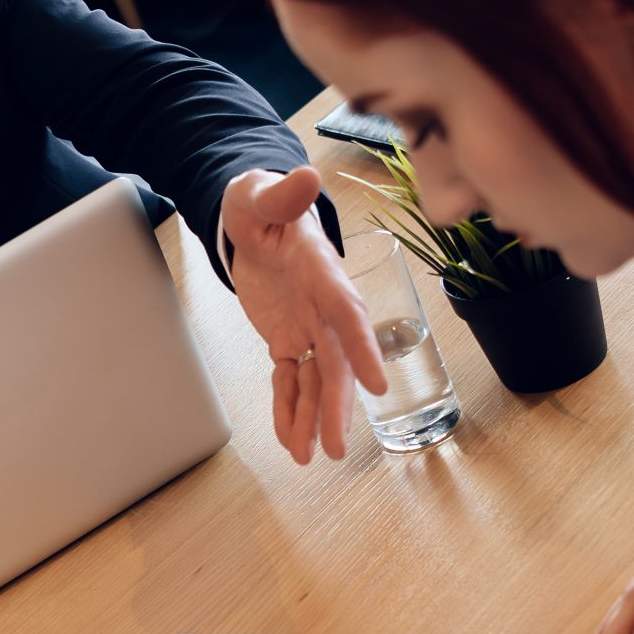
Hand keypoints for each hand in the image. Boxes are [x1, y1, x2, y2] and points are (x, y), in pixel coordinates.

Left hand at [221, 167, 386, 463]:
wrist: (255, 216)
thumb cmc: (260, 202)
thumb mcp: (260, 194)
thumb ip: (280, 194)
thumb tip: (303, 176)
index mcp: (320, 270)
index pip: (346, 310)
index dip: (361, 345)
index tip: (377, 383)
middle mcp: (321, 304)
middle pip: (335, 359)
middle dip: (336, 403)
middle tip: (334, 445)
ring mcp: (307, 324)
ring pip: (316, 378)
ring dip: (313, 417)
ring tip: (309, 457)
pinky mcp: (287, 337)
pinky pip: (290, 378)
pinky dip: (288, 408)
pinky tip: (288, 440)